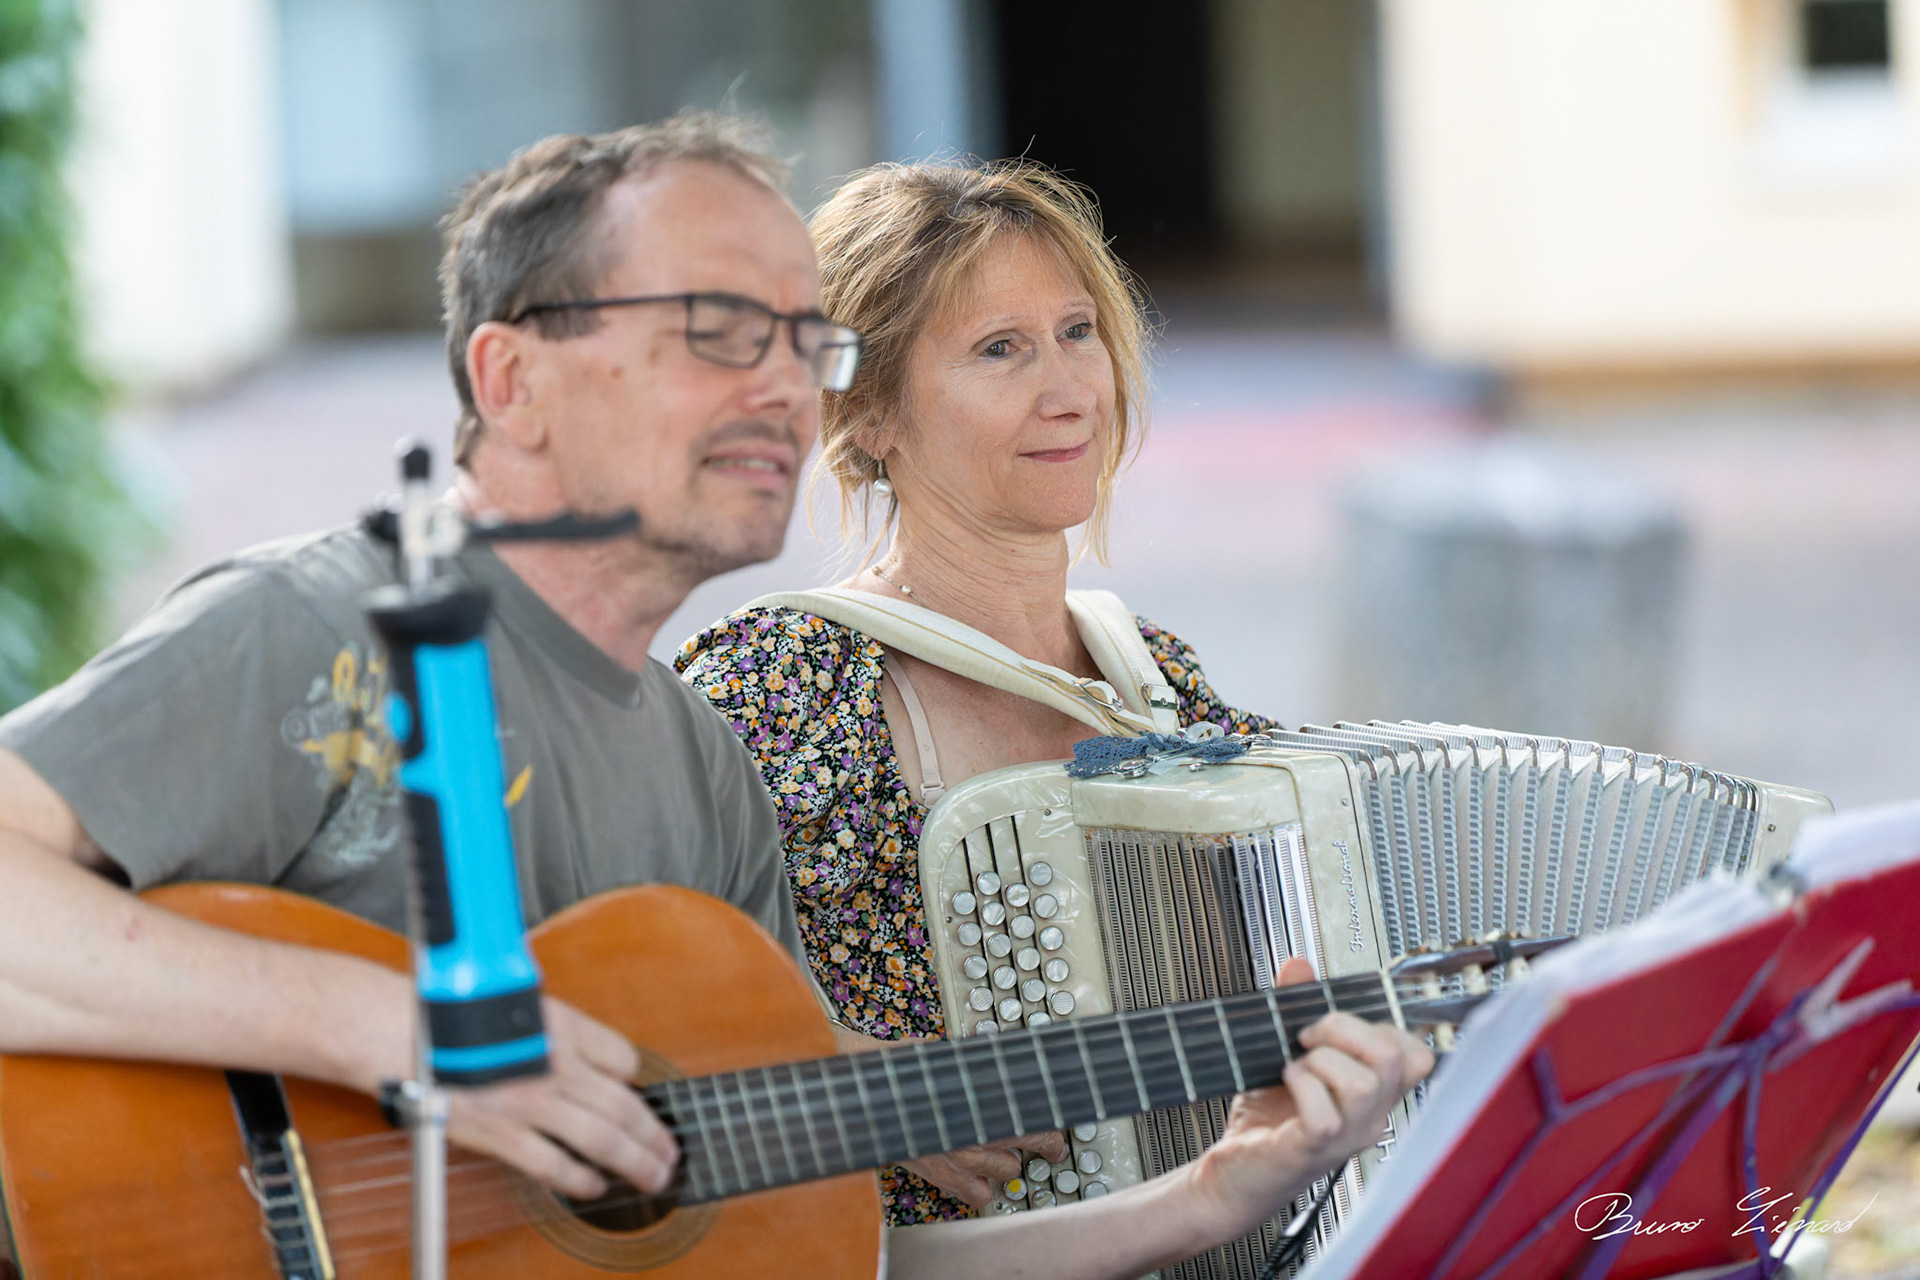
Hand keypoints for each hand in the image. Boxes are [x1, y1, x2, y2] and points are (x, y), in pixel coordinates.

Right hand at [442, 997, 676, 1199]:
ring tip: (654, 1175)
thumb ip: (560, 1031)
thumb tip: (592, 1062)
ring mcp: (532, 1102)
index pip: (623, 1058)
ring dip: (636, 1161)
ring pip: (603, 1139)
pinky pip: (554, 1164)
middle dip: (655, 1135)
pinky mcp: (502, 1133)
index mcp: (564, 1025)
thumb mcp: (523, 1004)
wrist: (400, 1031)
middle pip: (625, 1107)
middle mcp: (556, 1064)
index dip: (635, 1080)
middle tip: (672, 1153)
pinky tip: (597, 1186)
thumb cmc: (456, 1013)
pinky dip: (581, 1180)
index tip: (637, 1095)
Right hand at [823, 1020, 1069, 1207]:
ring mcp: (963, 1157)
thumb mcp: (947, 1054)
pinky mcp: (945, 1177)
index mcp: (983, 1096)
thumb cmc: (902, 1067)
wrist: (867, 1094)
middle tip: (1050, 1145)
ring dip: (1008, 1161)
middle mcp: (978, 1129)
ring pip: (1010, 1170)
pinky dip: (982, 1187)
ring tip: (1000, 1151)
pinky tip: (977, 1174)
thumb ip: (977, 1063)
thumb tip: (1001, 1058)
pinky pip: (980, 1195)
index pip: (1035, 1116)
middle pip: (1031, 1142)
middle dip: (1043, 1144)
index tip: (1058, 1129)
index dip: (1052, 1125)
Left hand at [1182, 957, 1432, 1241]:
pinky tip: (1286, 1083)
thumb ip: (1297, 1007)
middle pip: (1396, 1057)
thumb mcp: (1287, 1054)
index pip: (1416, 1053)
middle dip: (1345, 1028)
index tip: (1338, 1025)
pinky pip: (1325, 1115)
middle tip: (1309, 1036)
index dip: (1381, 1024)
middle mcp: (1370, 1116)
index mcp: (1373, 1093)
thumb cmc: (1268, 1120)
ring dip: (1320, 1060)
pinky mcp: (1313, 1150)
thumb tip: (1299, 967)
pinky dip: (1301, 1086)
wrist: (1235, 1172)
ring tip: (1295, 1066)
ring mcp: (1347, 1136)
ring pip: (1363, 1083)